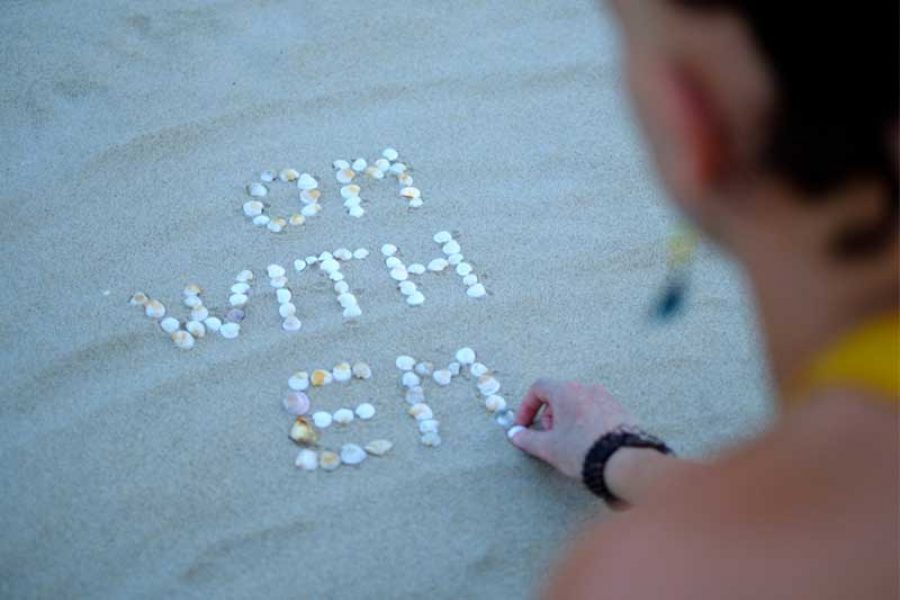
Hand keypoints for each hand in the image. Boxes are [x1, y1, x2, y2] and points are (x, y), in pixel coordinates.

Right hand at [510, 379, 636, 478]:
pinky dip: (586, 423)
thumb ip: (528, 439)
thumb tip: (516, 435)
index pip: (539, 388)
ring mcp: (607, 399)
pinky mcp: (621, 412)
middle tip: (548, 436)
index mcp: (567, 392)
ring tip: (569, 443)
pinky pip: (597, 412)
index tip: (524, 424)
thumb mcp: (549, 448)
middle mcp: (588, 389)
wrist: (623, 462)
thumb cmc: (584, 450)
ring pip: (579, 403)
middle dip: (549, 415)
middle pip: (559, 395)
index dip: (527, 406)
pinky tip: (588, 444)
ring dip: (568, 419)